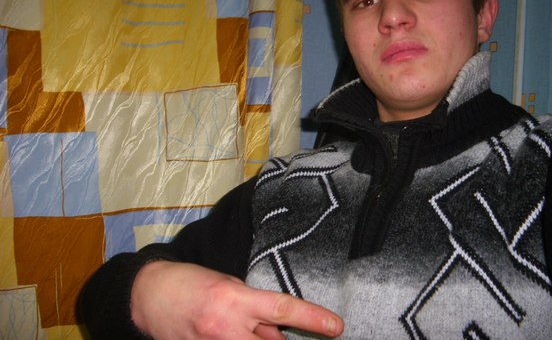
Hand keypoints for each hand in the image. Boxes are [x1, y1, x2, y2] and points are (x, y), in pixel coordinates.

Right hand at [131, 261, 343, 338]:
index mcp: (235, 299)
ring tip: (245, 330)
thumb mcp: (230, 285)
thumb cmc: (192, 283)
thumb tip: (279, 329)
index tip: (336, 326)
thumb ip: (255, 308)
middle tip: (271, 332)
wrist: (149, 296)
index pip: (283, 309)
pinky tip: (230, 335)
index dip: (313, 318)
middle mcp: (226, 327)